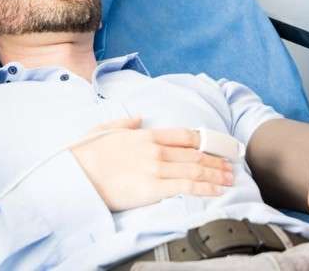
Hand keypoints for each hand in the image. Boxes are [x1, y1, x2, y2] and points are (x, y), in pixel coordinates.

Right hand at [70, 117, 235, 211]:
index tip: (216, 147)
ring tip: (230, 179)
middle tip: (231, 165)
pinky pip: (187, 187)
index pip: (184, 135)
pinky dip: (206, 188)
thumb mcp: (106, 130)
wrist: (77, 175)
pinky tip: (217, 190)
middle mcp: (155, 149)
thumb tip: (138, 118)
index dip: (204, 141)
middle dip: (216, 160)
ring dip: (216, 174)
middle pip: (195, 153)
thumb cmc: (87, 155)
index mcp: (146, 134)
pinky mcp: (154, 188)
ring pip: (196, 169)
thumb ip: (125, 123)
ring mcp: (156, 168)